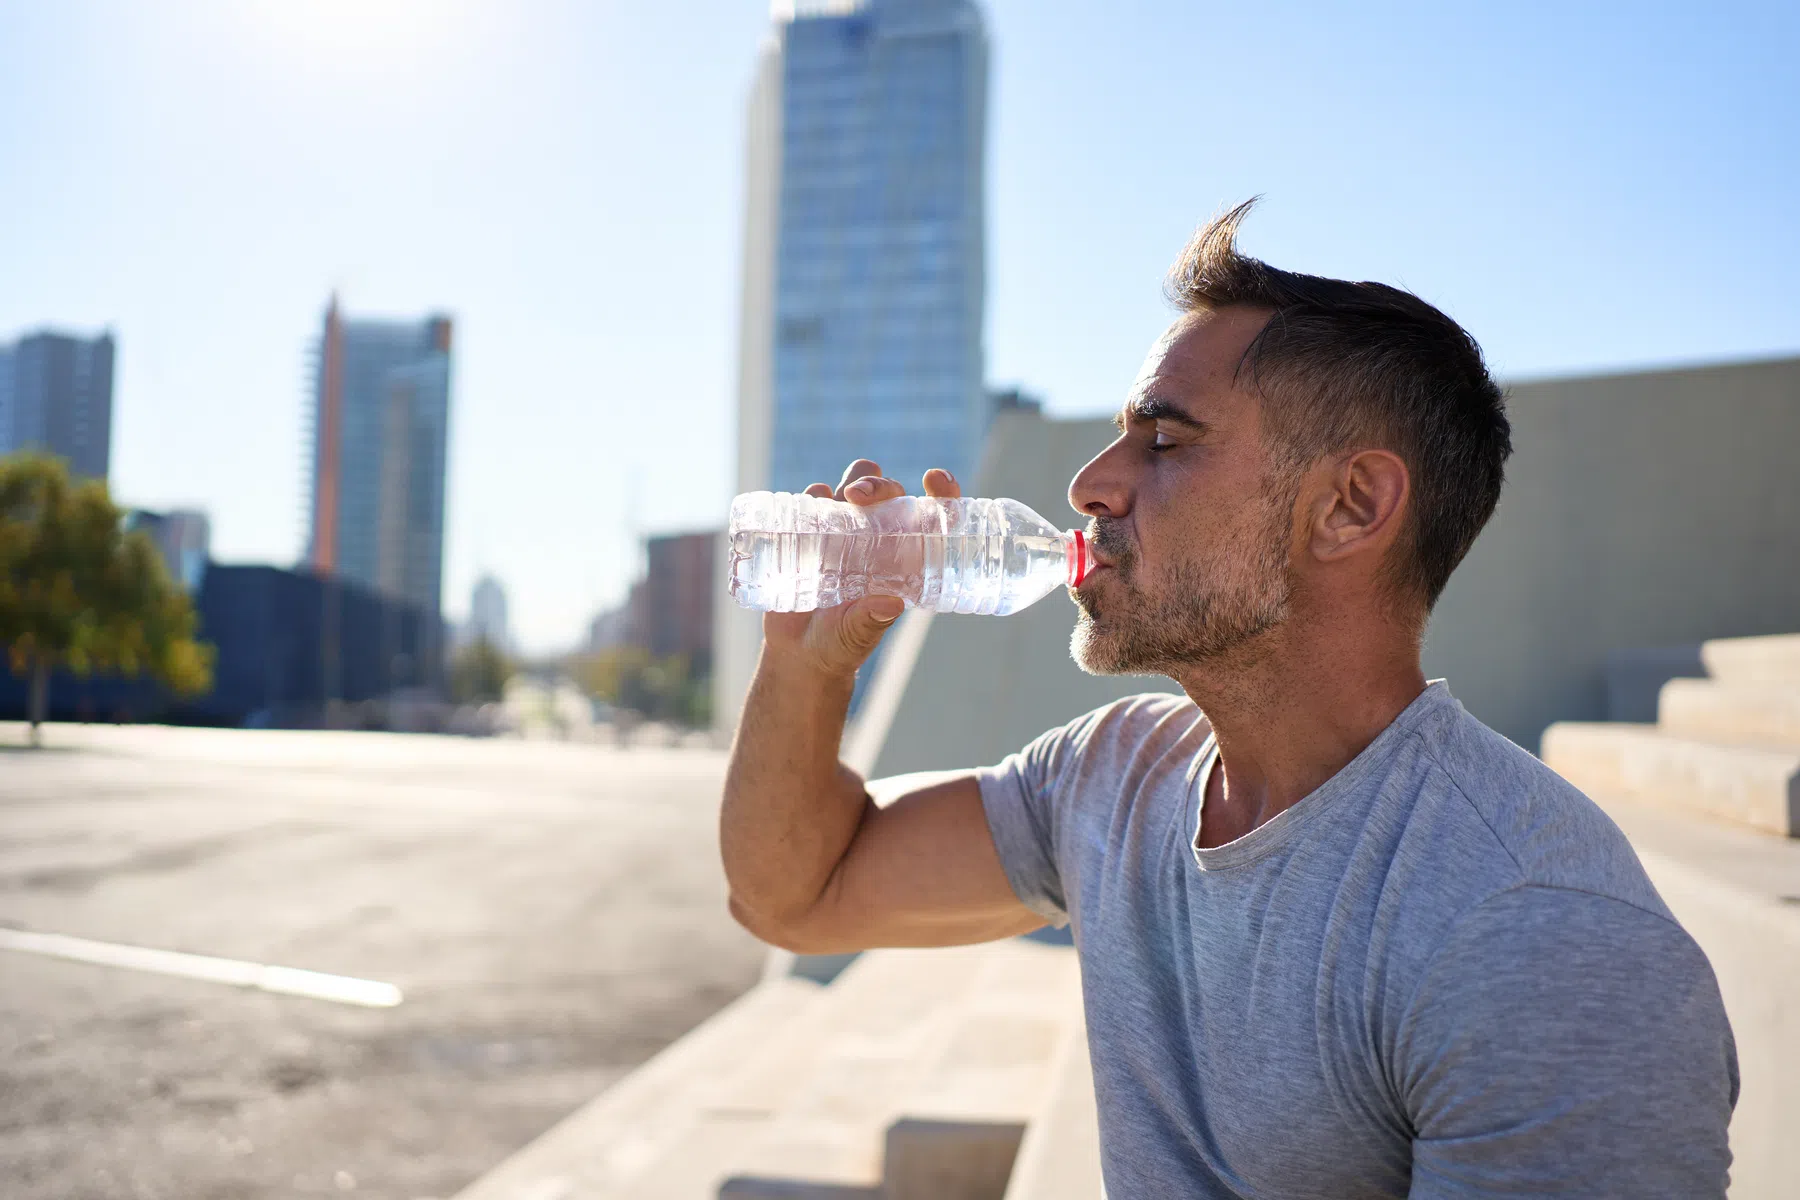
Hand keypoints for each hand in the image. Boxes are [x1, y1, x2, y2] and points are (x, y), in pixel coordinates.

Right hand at [761, 459, 962, 679]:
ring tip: (841, 497)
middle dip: (880, 485)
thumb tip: (892, 605)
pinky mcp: (811, 535)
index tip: (933, 478)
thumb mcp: (857, 635)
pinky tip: (813, 500)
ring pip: (853, 488)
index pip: (931, 516)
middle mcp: (876, 540)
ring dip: (852, 481)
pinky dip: (814, 495)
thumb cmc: (840, 645)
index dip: (942, 492)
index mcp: (903, 560)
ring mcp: (843, 534)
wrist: (800, 653)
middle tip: (859, 497)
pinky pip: (814, 503)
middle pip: (889, 493)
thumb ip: (871, 621)